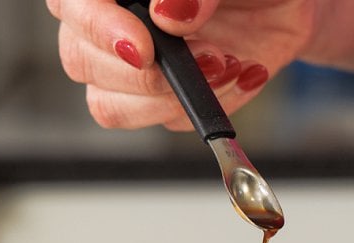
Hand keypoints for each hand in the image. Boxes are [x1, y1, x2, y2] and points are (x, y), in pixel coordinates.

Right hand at [45, 0, 314, 129]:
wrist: (283, 7)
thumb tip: (169, 14)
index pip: (71, 4)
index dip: (98, 28)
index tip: (143, 49)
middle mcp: (106, 21)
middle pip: (81, 59)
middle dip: (147, 73)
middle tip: (210, 56)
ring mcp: (126, 66)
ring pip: (110, 104)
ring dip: (174, 97)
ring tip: (229, 63)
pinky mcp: (156, 99)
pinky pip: (162, 120)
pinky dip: (202, 107)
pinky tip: (236, 75)